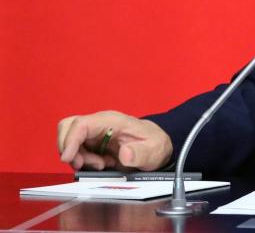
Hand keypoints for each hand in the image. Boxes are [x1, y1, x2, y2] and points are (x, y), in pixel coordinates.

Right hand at [57, 111, 172, 170]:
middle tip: (84, 164)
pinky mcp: (92, 143)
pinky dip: (83, 161)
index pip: (81, 124)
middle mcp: (100, 124)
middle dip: (69, 149)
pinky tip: (102, 165)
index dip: (70, 140)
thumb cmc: (154, 144)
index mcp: (112, 121)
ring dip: (78, 157)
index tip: (68, 158)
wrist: (155, 146)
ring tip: (101, 165)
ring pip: (70, 141)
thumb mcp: (153, 151)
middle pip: (68, 127)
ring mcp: (94, 133)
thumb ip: (140, 153)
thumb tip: (125, 154)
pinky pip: (76, 151)